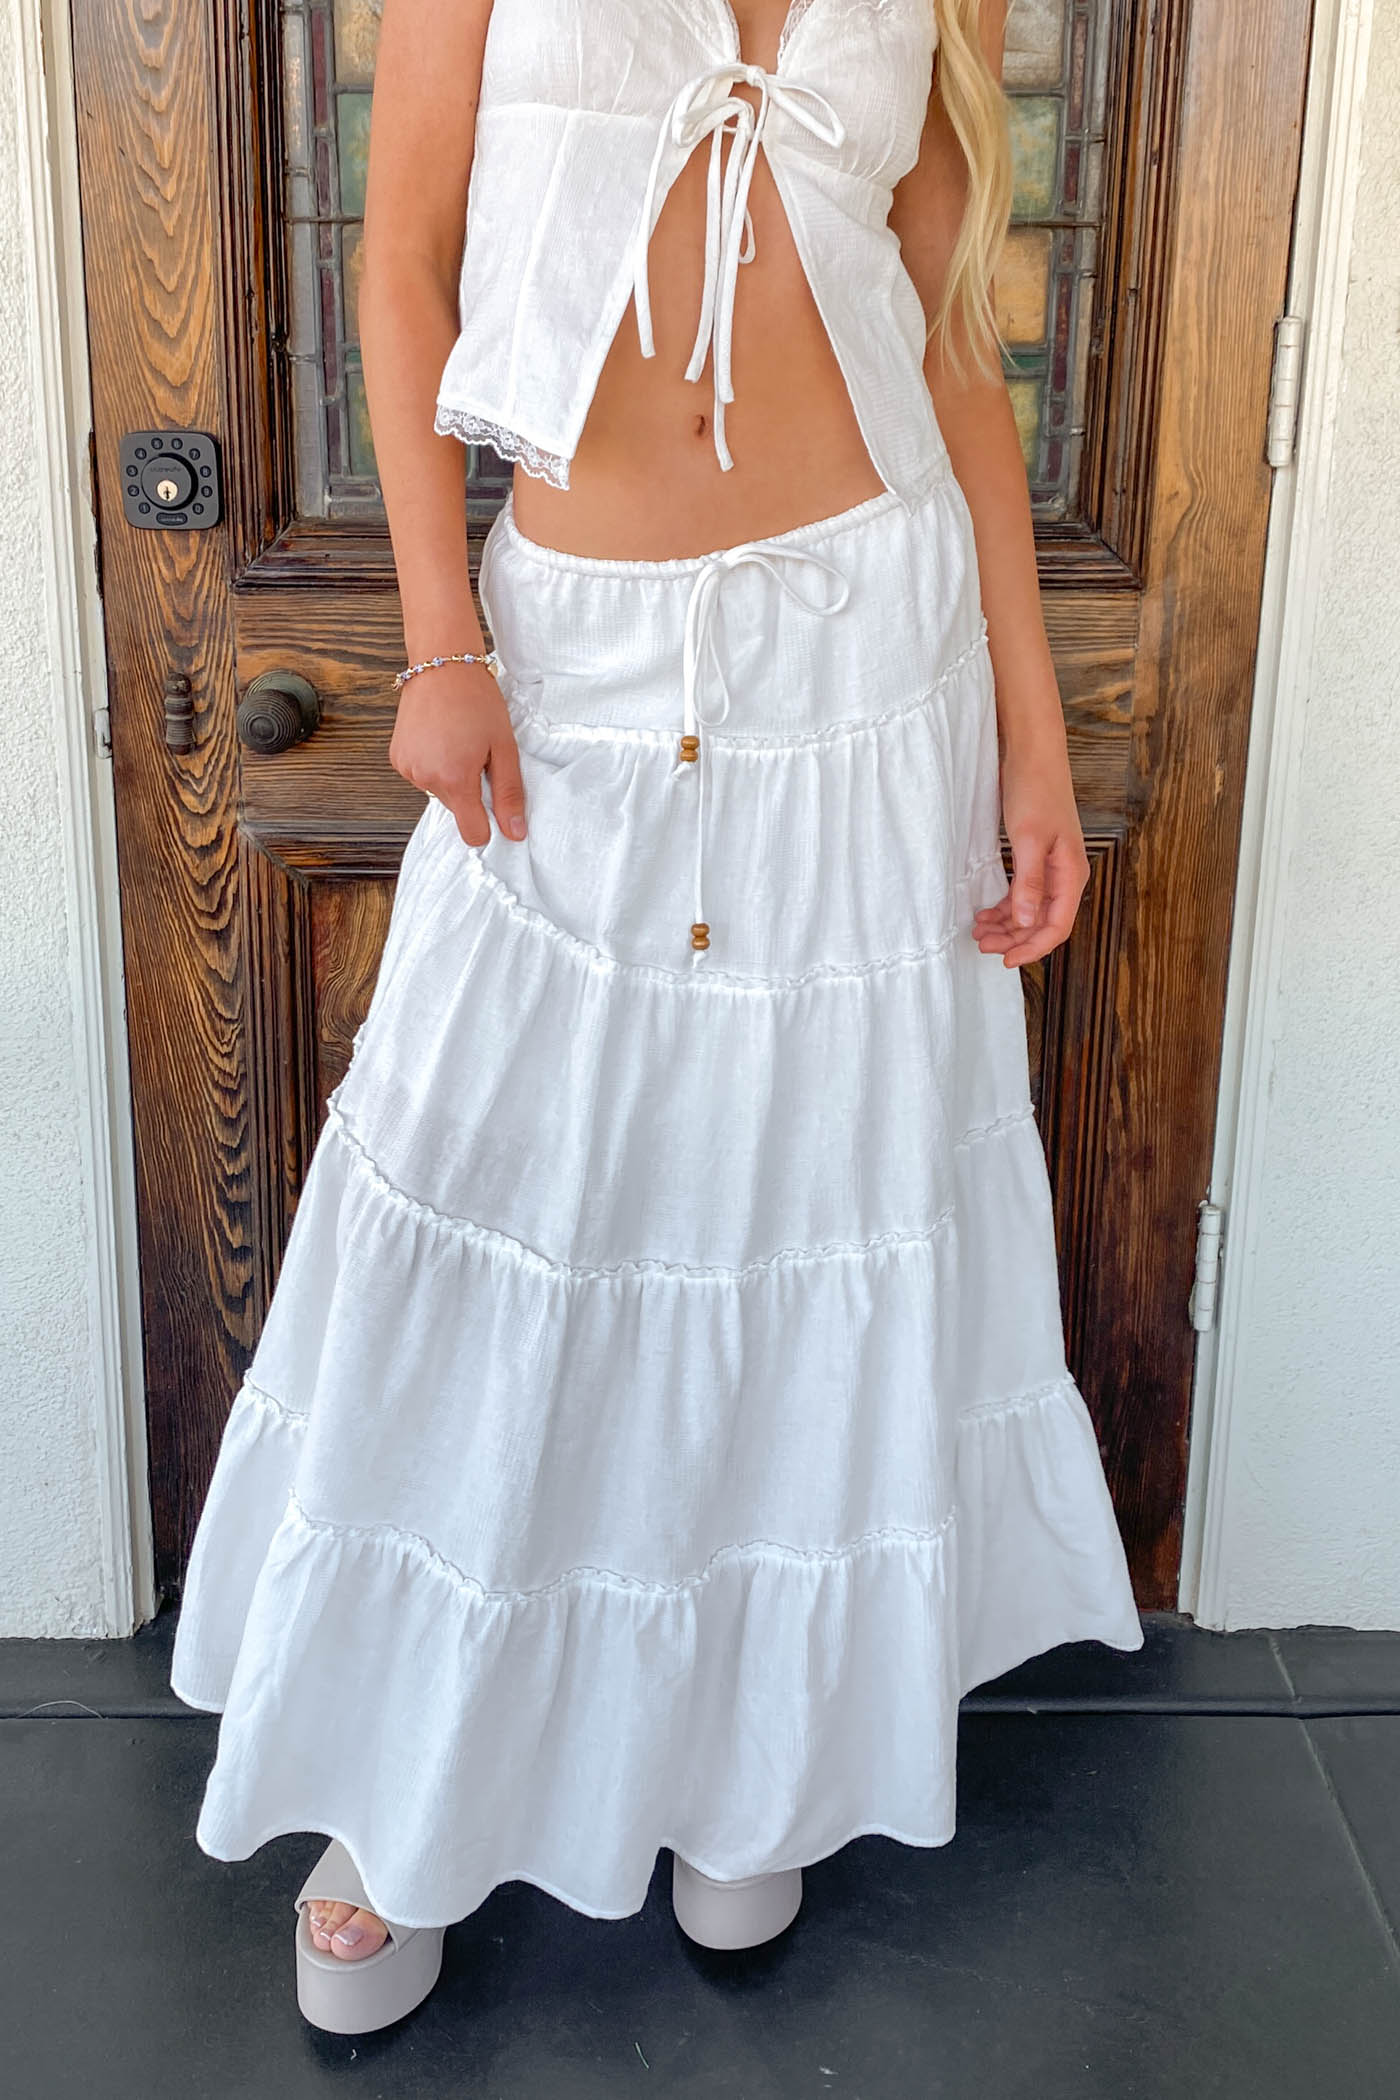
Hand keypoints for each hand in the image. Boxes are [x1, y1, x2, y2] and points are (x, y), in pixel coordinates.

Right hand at [388, 661, 526, 847]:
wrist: (442, 664)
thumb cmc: (477, 700)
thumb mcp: (504, 748)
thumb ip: (509, 795)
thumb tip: (515, 832)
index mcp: (454, 780)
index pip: (472, 833)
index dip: (488, 824)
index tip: (495, 803)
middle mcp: (425, 778)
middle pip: (457, 810)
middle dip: (470, 789)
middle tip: (477, 754)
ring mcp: (407, 769)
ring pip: (439, 792)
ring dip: (451, 776)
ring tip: (457, 741)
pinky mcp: (397, 758)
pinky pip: (423, 776)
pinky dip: (433, 765)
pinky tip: (440, 739)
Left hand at [972, 733, 1088, 968]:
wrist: (1033, 753)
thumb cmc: (1035, 790)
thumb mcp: (1029, 838)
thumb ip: (1028, 882)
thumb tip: (1024, 921)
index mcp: (1071, 874)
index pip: (1056, 927)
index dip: (1031, 948)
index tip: (1004, 960)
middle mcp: (1066, 875)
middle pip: (1043, 923)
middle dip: (1014, 939)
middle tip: (982, 945)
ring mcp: (1052, 867)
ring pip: (1031, 910)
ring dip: (1007, 926)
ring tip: (978, 931)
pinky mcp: (1037, 857)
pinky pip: (1024, 893)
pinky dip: (1005, 906)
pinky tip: (985, 912)